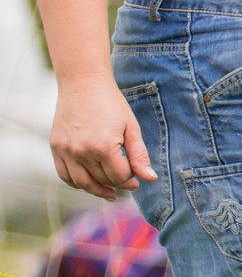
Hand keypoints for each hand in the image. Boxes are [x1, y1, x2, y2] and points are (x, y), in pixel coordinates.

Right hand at [50, 75, 154, 199]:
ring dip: (97, 190)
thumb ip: (139, 156)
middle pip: (102, 179)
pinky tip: (89, 183)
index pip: (119, 176)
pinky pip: (64, 174)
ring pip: (82, 182)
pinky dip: (76, 183)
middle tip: (128, 183)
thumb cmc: (112, 104)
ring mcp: (65, 150)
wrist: (83, 83)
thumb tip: (150, 179)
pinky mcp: (55, 147)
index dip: (131, 180)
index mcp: (103, 147)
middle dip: (117, 183)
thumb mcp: (131, 128)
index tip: (138, 178)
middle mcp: (82, 151)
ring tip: (109, 192)